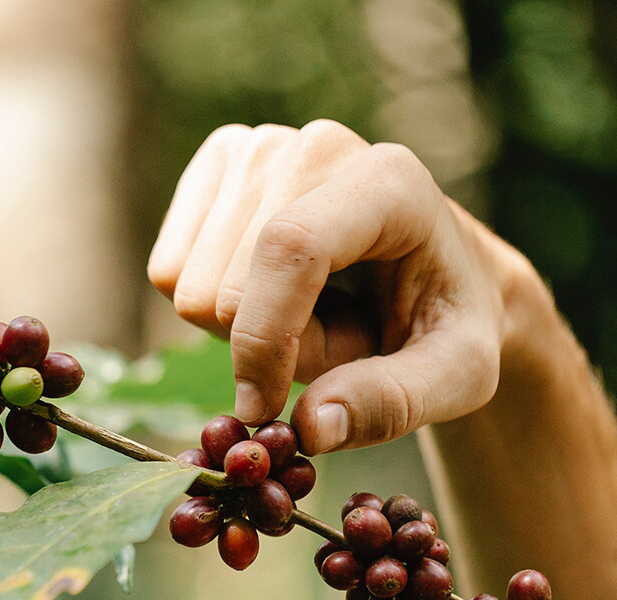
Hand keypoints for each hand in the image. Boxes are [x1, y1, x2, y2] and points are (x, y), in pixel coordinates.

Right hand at [147, 120, 507, 451]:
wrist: (440, 278)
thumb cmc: (449, 326)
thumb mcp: (457, 379)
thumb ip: (392, 405)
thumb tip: (311, 428)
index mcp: (388, 181)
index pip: (289, 249)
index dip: (264, 342)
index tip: (264, 411)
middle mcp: (315, 147)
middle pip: (223, 287)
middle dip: (266, 348)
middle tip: (334, 343)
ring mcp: (258, 149)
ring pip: (186, 284)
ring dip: (241, 330)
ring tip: (311, 317)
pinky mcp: (217, 168)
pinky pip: (167, 270)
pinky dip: (209, 308)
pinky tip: (270, 295)